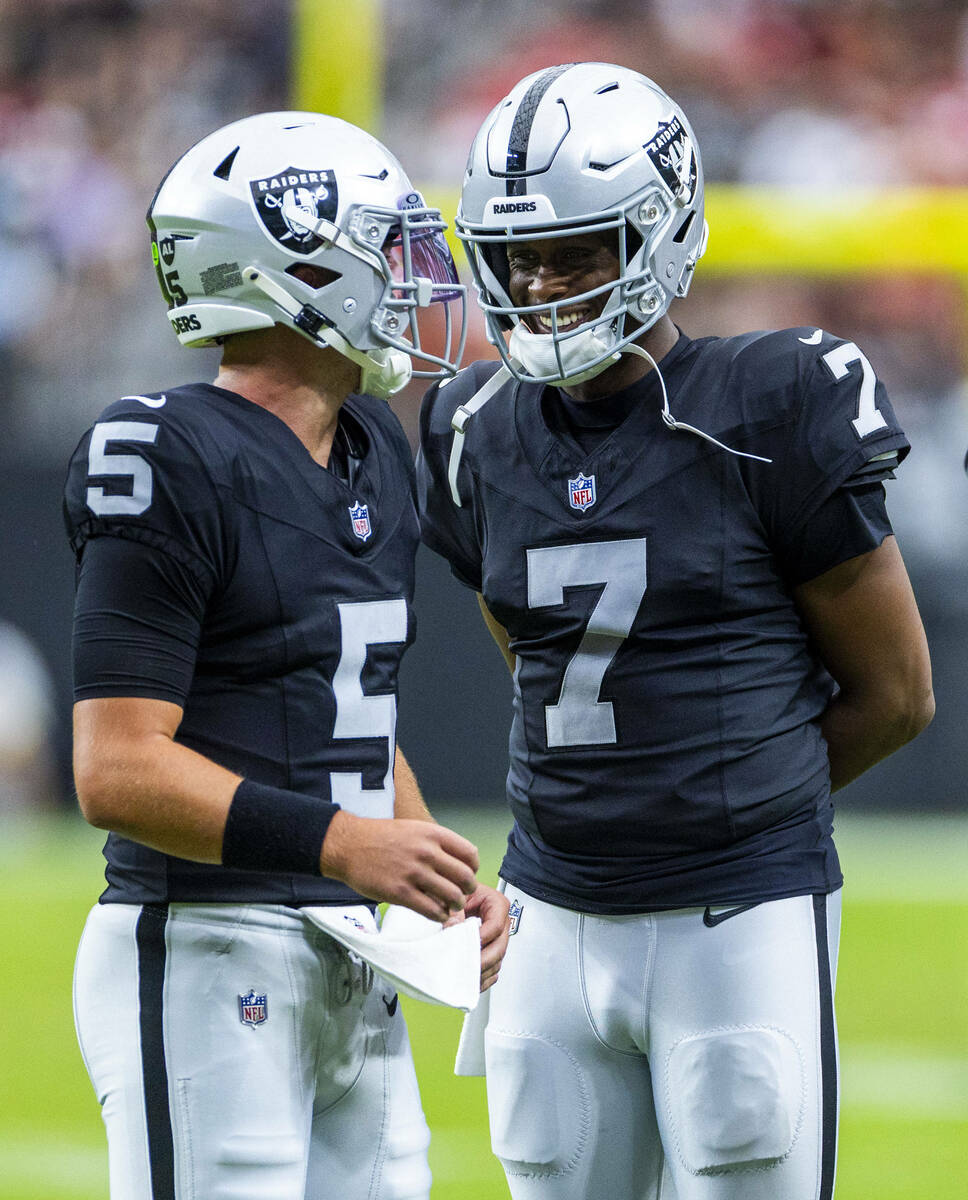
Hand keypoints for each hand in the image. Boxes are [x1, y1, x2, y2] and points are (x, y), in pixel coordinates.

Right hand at [320, 812, 478, 922]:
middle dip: (468, 890)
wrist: (349, 845)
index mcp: (433, 834)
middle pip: (465, 877)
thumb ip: (436, 842)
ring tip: (451, 906)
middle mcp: (427, 852)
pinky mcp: (400, 893)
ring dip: (456, 905)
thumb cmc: (380, 837)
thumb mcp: (414, 828)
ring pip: (452, 896)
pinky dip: (439, 915)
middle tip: (463, 894)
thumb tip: (457, 861)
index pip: (470, 854)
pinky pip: (431, 910)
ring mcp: (414, 873)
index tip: (468, 875)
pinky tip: (437, 914)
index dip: (473, 868)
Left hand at [463, 883, 509, 991]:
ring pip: (497, 960)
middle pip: (500, 947)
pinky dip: (484, 978)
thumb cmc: (457, 892)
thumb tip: (452, 928)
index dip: (482, 938)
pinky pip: (494, 969)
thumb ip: (453, 912)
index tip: (467, 946)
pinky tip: (472, 982)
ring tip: (466, 978)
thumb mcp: (454, 896)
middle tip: (467, 968)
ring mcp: (498, 938)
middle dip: (484, 961)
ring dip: (483, 972)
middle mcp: (501, 922)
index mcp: (496, 904)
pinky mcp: (492, 950)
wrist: (454, 896)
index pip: (495, 926)